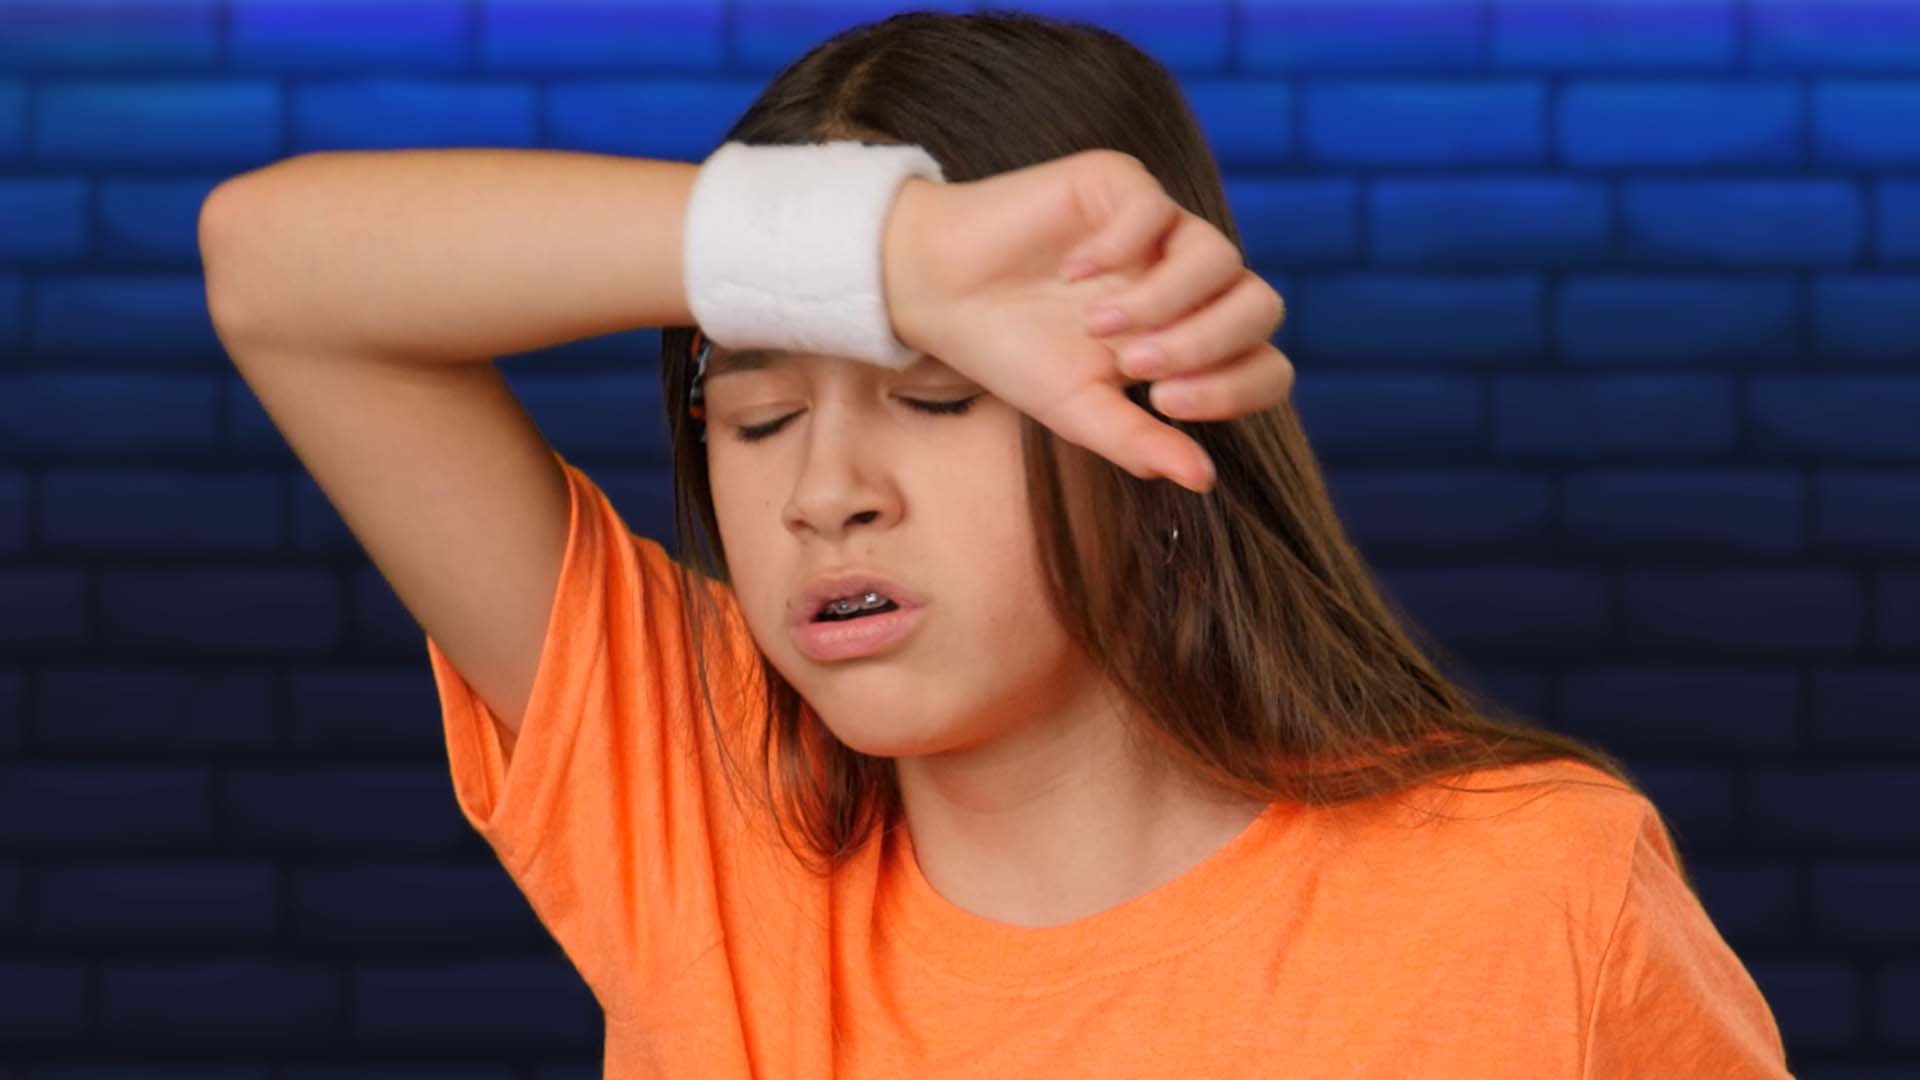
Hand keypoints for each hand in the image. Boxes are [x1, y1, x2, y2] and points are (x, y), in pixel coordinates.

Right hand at [882, 148, 1291, 492]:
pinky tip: (1071, 271)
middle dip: (1205, 343)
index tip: (1164, 403)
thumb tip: (1202, 480)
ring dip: (1163, 301)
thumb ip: (1140, 442)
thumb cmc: (1014, 353)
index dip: (1236, 388)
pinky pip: (1156, 208)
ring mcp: (1161, 231)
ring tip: (1098, 326)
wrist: (942, 294)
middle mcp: (1190, 283)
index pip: (1263, 364)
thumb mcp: (1078, 410)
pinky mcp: (1122, 184)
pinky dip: (1119, 246)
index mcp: (1193, 340)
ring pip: (1218, 255)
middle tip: (1137, 367)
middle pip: (1260, 305)